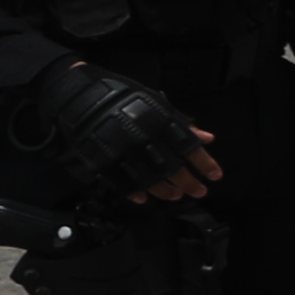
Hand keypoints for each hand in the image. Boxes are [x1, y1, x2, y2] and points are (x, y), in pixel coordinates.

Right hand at [16, 57, 216, 201]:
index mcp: (157, 119)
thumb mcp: (156, 102)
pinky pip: (122, 184)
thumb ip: (180, 122)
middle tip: (200, 192)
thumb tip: (207, 138)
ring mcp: (121, 151)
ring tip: (176, 195)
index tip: (215, 175)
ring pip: (149, 180)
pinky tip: (146, 198)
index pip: (187, 146)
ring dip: (166, 191)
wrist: (79, 95)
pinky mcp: (102, 162)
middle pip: (171, 167)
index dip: (204, 163)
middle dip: (189, 182)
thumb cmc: (122, 96)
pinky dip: (135, 193)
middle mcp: (141, 137)